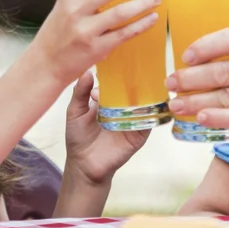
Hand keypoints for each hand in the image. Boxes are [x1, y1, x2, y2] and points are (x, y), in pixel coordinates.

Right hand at [33, 0, 161, 85]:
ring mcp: (84, 31)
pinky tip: (152, 18)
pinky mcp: (95, 49)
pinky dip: (141, 24)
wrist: (46, 65)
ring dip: (142, 3)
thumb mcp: (63, 8)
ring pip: (119, 13)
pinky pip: (124, 34)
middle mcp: (73, 12)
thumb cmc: (59, 33)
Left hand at [64, 70, 149, 185]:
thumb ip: (80, 92)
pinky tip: (149, 104)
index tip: (118, 63)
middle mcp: (123, 109)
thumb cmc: (77, 138)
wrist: (84, 164)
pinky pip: (150, 121)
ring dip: (147, 94)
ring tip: (147, 82)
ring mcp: (133, 121)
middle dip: (136, 81)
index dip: (119, 74)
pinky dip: (152, 112)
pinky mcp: (140, 134)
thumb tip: (88, 72)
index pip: (118, 84)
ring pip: (145, 104)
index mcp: (108, 101)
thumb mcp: (75, 111)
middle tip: (137, 67)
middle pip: (134, 92)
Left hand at [164, 28, 228, 134]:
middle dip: (190, 78)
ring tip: (176, 104)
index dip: (204, 47)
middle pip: (222, 72)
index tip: (185, 56)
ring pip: (225, 97)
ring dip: (195, 101)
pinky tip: (199, 116)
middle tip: (170, 83)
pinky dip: (217, 117)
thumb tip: (200, 56)